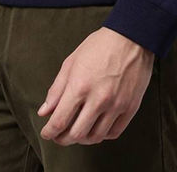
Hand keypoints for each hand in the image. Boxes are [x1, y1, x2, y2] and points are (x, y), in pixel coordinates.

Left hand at [37, 26, 154, 145]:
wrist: (132, 38)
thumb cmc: (100, 46)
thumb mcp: (72, 62)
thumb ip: (57, 89)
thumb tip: (44, 111)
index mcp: (80, 86)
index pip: (60, 121)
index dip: (50, 132)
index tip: (47, 133)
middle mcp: (98, 99)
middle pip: (77, 134)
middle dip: (63, 139)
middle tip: (59, 136)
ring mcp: (116, 105)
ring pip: (96, 137)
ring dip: (83, 139)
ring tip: (77, 132)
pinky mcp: (130, 108)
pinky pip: (113, 133)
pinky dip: (102, 135)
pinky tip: (96, 128)